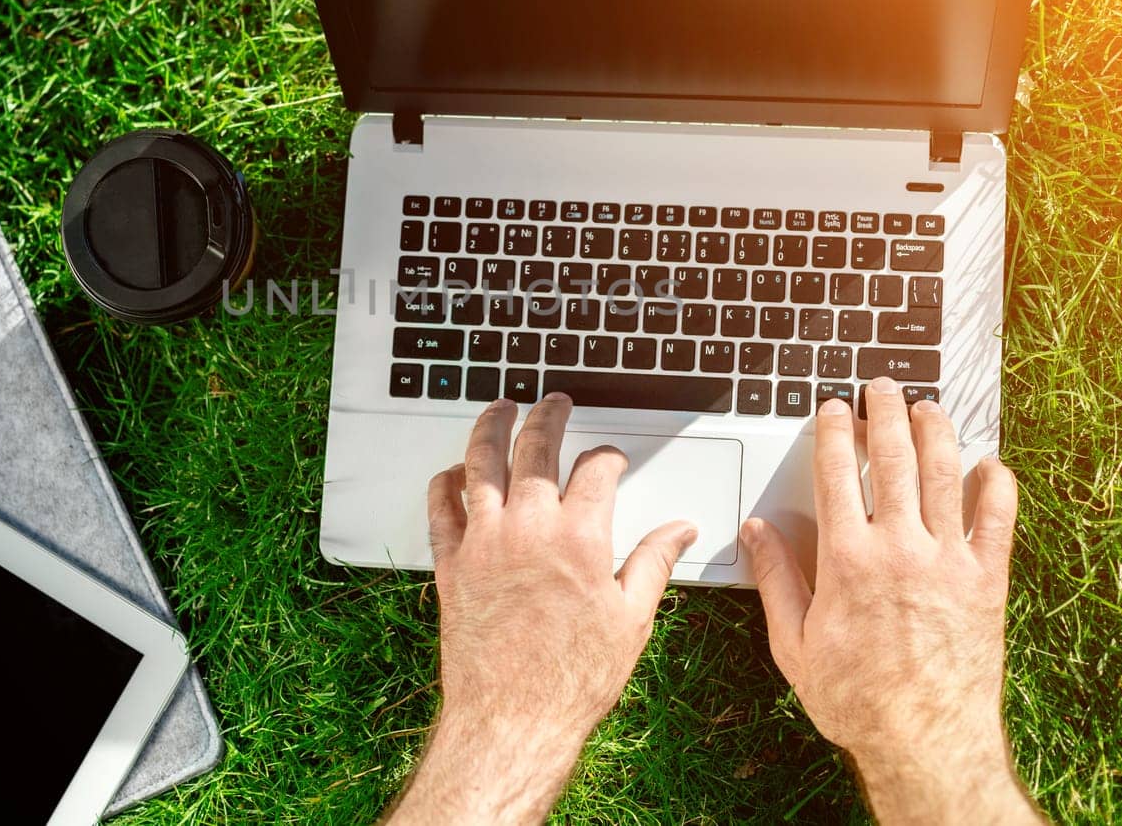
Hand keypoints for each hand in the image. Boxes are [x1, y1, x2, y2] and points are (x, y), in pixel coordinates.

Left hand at [384, 394, 695, 824]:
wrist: (513, 719)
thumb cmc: (572, 679)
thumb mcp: (632, 620)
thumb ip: (655, 562)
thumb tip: (681, 530)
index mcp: (580, 537)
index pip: (595, 470)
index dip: (607, 456)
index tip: (611, 459)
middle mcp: (528, 528)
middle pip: (535, 448)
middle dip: (548, 416)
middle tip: (554, 402)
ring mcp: (484, 542)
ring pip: (481, 463)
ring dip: (491, 428)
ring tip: (500, 409)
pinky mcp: (451, 564)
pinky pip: (441, 507)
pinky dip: (447, 482)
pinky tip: (455, 472)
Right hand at [741, 377, 1041, 824]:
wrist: (925, 744)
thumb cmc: (857, 700)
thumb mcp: (794, 644)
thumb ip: (775, 580)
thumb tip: (756, 532)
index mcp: (846, 559)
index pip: (836, 473)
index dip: (833, 432)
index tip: (833, 409)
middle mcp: (899, 548)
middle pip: (892, 458)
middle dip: (884, 413)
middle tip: (882, 387)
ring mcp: (948, 561)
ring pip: (944, 474)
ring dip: (935, 431)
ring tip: (927, 407)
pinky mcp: (987, 581)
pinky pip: (997, 518)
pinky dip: (996, 485)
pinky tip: (990, 464)